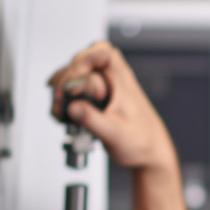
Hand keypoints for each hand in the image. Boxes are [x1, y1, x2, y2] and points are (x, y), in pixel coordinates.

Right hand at [47, 41, 174, 170]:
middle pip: (83, 63)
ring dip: (62, 89)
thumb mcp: (116, 133)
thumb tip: (72, 107)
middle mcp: (112, 83)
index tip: (77, 76)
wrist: (150, 156)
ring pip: (76, 77)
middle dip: (68, 78)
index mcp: (122, 82)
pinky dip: (65, 101)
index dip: (87, 57)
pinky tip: (61, 114)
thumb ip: (93, 120)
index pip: (104, 52)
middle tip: (61, 97)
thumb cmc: (143, 142)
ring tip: (59, 108)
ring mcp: (103, 92)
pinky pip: (76, 93)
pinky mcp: (96, 104)